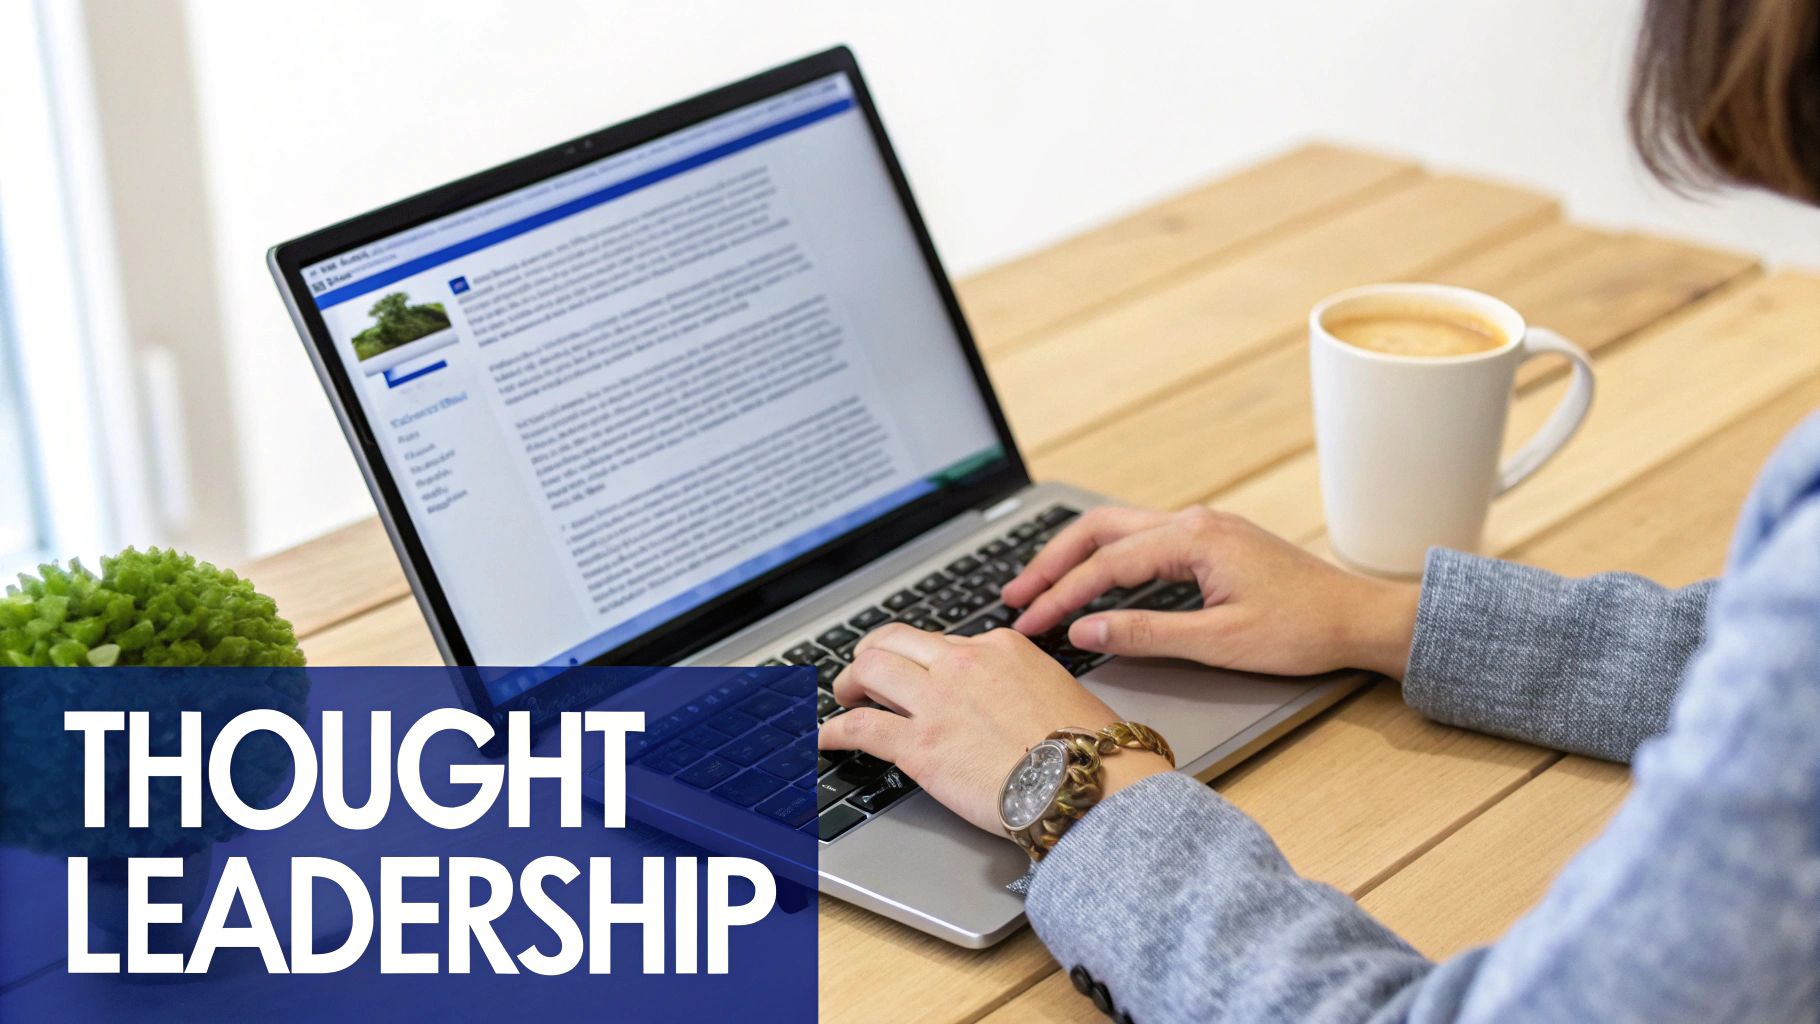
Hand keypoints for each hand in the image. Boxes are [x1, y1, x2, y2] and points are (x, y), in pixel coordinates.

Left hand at [817, 624, 1171, 834]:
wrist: (1088, 783)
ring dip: (848, 684)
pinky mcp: (920, 746)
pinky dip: (834, 731)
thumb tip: (1008, 697)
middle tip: (863, 676)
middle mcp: (962, 664)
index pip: (941, 641)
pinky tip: (826, 739)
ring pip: (869, 670)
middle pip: (894, 641)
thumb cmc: (1090, 749)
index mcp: (1000, 646)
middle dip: (871, 655)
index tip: (915, 673)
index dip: (922, 659)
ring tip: (842, 699)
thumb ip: (1021, 682)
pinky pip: (860, 728)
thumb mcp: (1058, 690)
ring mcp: (937, 702)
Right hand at [1001, 506, 1419, 677]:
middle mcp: (1194, 521)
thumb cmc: (1303, 630)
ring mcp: (1204, 528)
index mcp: (1194, 538)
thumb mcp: (1219, 643)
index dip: (1060, 596)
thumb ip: (1146, 634)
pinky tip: (1090, 582)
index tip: (1029, 623)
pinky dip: (1105, 558)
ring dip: (1074, 556)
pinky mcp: (1212, 542)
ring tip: (1038, 587)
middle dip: (1051, 562)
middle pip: (1099, 529)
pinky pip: (1142, 539)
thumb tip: (1084, 631)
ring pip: (1118, 530)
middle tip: (1015, 597)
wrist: (1362, 618)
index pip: (1105, 565)